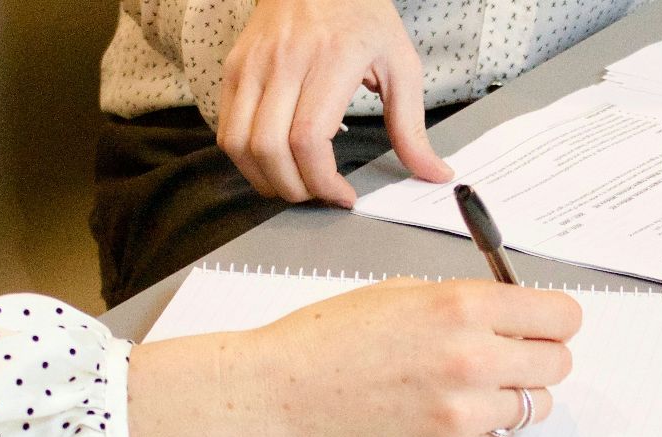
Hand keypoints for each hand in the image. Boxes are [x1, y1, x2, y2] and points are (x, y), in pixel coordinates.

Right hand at [126, 280, 581, 436]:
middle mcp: (473, 359)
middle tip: (506, 358)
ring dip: (512, 397)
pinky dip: (481, 431)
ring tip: (469, 389)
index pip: (562, 317)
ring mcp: (463, 414)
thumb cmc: (328, 339)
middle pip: (558, 364)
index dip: (553, 320)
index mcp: (463, 307)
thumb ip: (465, 303)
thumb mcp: (402, 293)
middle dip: (536, 358)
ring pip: (534, 408)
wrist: (278, 395)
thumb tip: (513, 317)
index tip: (542, 325)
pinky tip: (440, 415)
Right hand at [217, 0, 453, 206]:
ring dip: (265, 179)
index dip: (322, 181)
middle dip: (295, 189)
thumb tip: (434, 172)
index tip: (342, 195)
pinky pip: (227, 129)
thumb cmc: (361, 14)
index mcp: (331, 59)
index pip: (308, 138)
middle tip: (318, 194)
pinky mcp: (234, 68)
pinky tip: (273, 161)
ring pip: (239, 145)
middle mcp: (285, 62)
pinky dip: (246, 158)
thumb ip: (412, 126)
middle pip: (270, 149)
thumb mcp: (400, 63)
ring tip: (294, 184)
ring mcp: (252, 65)